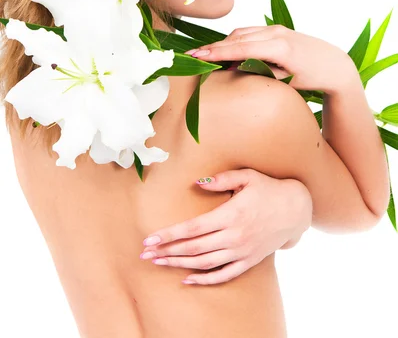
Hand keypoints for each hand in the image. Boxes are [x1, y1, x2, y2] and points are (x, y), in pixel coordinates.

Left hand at [140, 168, 312, 284]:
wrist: (296, 209)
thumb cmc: (268, 188)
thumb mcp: (246, 176)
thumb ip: (221, 179)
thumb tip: (196, 182)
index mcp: (231, 214)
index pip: (193, 228)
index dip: (170, 234)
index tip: (151, 238)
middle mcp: (235, 236)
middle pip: (194, 248)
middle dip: (167, 252)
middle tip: (145, 254)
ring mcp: (242, 251)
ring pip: (205, 263)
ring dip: (179, 265)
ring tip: (159, 264)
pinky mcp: (249, 260)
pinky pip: (224, 275)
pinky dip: (205, 279)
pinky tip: (187, 279)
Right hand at [185, 24, 357, 94]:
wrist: (334, 64)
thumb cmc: (312, 77)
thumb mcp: (287, 82)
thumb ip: (261, 73)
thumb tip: (236, 69)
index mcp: (279, 47)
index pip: (240, 48)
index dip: (217, 53)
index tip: (197, 56)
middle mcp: (276, 33)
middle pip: (236, 37)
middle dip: (213, 47)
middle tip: (192, 56)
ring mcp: (276, 28)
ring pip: (241, 33)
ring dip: (223, 43)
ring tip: (205, 55)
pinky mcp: (276, 29)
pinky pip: (250, 32)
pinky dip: (235, 40)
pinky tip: (226, 50)